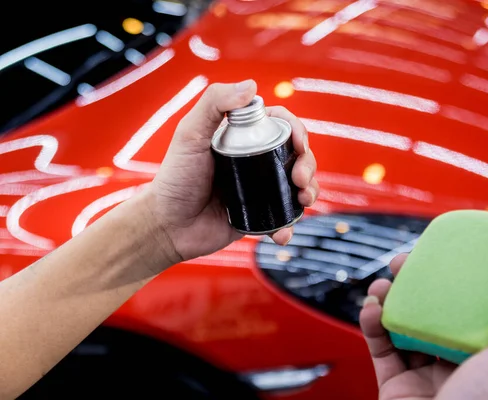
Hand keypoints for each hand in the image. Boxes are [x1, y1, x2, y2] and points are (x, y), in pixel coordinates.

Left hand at [142, 79, 317, 264]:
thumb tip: (252, 86)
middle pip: (296, 154)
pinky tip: (283, 233)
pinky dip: (290, 225)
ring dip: (310, 190)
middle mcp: (254, 160)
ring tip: (302, 200)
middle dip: (308, 164)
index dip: (297, 130)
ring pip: (298, 185)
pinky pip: (283, 217)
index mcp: (242, 137)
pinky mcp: (259, 215)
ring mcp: (259, 188)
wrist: (167, 225)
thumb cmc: (174, 178)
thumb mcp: (190, 134)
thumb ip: (214, 103)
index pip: (279, 124)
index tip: (300, 144)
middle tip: (299, 179)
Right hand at [360, 253, 487, 399]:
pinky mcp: (394, 381)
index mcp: (485, 356)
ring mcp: (422, 372)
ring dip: (388, 298)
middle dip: (414, 284)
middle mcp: (453, 362)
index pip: (470, 309)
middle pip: (431, 312)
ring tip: (382, 285)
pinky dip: (371, 323)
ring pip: (401, 325)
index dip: (456, 280)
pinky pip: (379, 346)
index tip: (443, 257)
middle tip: (402, 263)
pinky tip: (371, 309)